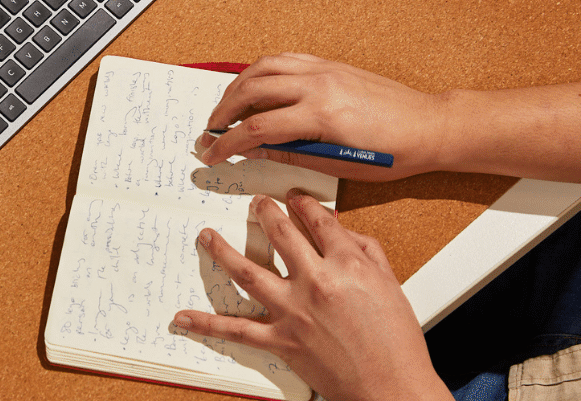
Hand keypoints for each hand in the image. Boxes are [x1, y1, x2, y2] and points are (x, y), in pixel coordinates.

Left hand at [172, 191, 452, 400]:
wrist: (392, 388)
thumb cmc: (397, 341)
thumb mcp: (391, 284)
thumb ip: (365, 250)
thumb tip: (339, 228)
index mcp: (347, 264)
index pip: (318, 221)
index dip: (304, 204)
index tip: (294, 198)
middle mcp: (316, 281)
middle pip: (281, 234)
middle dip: (265, 212)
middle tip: (255, 203)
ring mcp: (293, 310)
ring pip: (247, 271)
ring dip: (222, 250)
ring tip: (206, 235)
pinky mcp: (281, 340)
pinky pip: (236, 329)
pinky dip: (206, 323)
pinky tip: (183, 317)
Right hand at [197, 53, 448, 179]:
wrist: (428, 126)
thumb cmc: (394, 152)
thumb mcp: (340, 165)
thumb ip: (292, 153)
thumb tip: (256, 150)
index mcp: (321, 115)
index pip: (259, 126)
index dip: (229, 143)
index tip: (212, 154)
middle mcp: (318, 85)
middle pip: (251, 90)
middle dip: (224, 112)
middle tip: (211, 131)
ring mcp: (323, 70)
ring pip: (264, 67)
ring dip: (237, 87)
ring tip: (226, 108)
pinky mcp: (330, 65)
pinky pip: (285, 59)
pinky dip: (261, 71)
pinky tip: (255, 87)